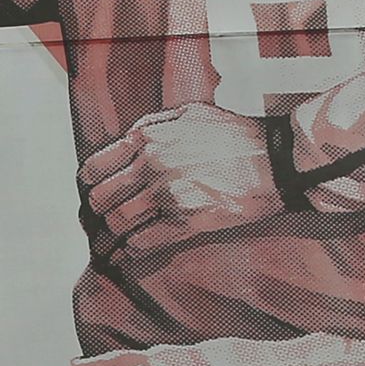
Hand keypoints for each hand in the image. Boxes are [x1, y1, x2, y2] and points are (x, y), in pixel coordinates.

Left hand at [81, 104, 282, 252]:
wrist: (274, 160)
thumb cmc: (235, 136)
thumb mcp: (189, 114)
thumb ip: (153, 125)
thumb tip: (127, 139)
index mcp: (147, 137)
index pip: (97, 166)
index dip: (90, 184)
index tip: (91, 192)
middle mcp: (151, 164)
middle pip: (103, 198)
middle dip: (97, 213)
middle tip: (98, 221)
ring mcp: (166, 194)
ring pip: (119, 222)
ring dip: (112, 235)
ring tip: (110, 243)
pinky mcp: (185, 221)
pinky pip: (143, 241)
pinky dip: (132, 249)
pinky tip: (130, 252)